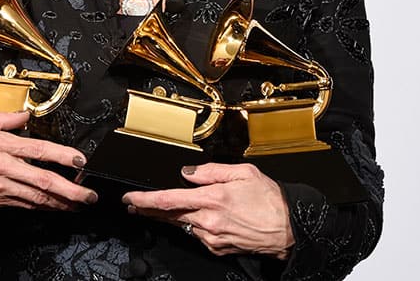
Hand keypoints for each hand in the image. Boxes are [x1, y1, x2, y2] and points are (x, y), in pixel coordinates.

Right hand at [0, 111, 97, 217]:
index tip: (80, 161)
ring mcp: (0, 186)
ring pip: (37, 196)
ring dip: (60, 202)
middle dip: (70, 189)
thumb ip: (2, 118)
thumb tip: (24, 115)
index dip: (63, 157)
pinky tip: (54, 207)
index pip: (39, 150)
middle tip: (87, 194)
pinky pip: (24, 204)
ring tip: (78, 204)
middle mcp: (3, 167)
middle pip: (43, 179)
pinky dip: (42, 207)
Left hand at [122, 163, 293, 258]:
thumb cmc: (271, 200)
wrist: (289, 229)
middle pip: (169, 215)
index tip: (130, 198)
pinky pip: (198, 234)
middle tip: (134, 204)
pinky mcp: (218, 248)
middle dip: (149, 209)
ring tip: (160, 208)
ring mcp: (212, 237)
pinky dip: (192, 224)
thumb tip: (188, 173)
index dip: (145, 200)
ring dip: (170, 216)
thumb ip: (211, 171)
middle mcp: (209, 221)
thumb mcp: (243, 172)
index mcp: (213, 198)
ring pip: (183, 225)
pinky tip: (194, 218)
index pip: (168, 200)